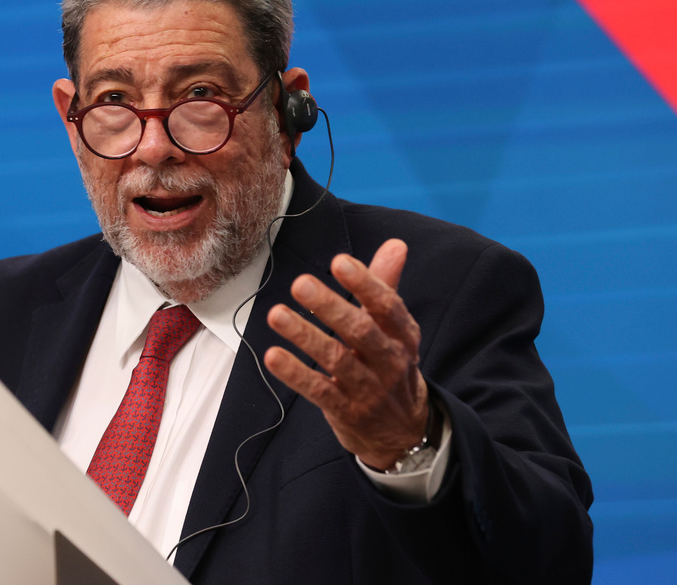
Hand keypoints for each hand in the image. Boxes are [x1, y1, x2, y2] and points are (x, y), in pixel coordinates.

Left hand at [264, 239, 428, 470]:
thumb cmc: (390, 365)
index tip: (340, 262)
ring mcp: (367, 389)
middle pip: (360, 331)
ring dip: (304, 335)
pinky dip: (295, 373)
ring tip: (276, 314)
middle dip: (330, 306)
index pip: (387, 306)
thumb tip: (395, 244)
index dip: (366, 283)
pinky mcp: (345, 411)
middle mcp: (389, 361)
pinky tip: (273, 356)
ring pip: (335, 360)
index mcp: (403, 335)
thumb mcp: (395, 329)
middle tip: (300, 283)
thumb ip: (386, 285)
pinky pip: (318, 391)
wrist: (403, 432)